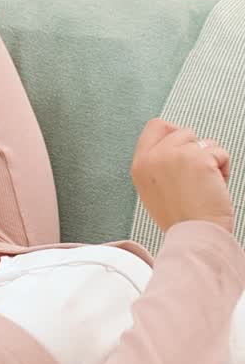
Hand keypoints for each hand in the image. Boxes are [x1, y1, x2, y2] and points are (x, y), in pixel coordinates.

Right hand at [131, 118, 233, 234]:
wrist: (194, 236)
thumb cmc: (181, 219)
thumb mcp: (153, 190)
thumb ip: (158, 164)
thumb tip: (177, 142)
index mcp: (140, 165)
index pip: (155, 126)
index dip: (174, 132)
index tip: (184, 148)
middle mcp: (153, 157)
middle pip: (183, 131)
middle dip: (195, 150)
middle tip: (195, 176)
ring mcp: (174, 155)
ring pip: (203, 141)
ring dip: (210, 160)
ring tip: (204, 185)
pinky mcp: (197, 158)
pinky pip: (219, 152)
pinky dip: (223, 168)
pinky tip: (214, 187)